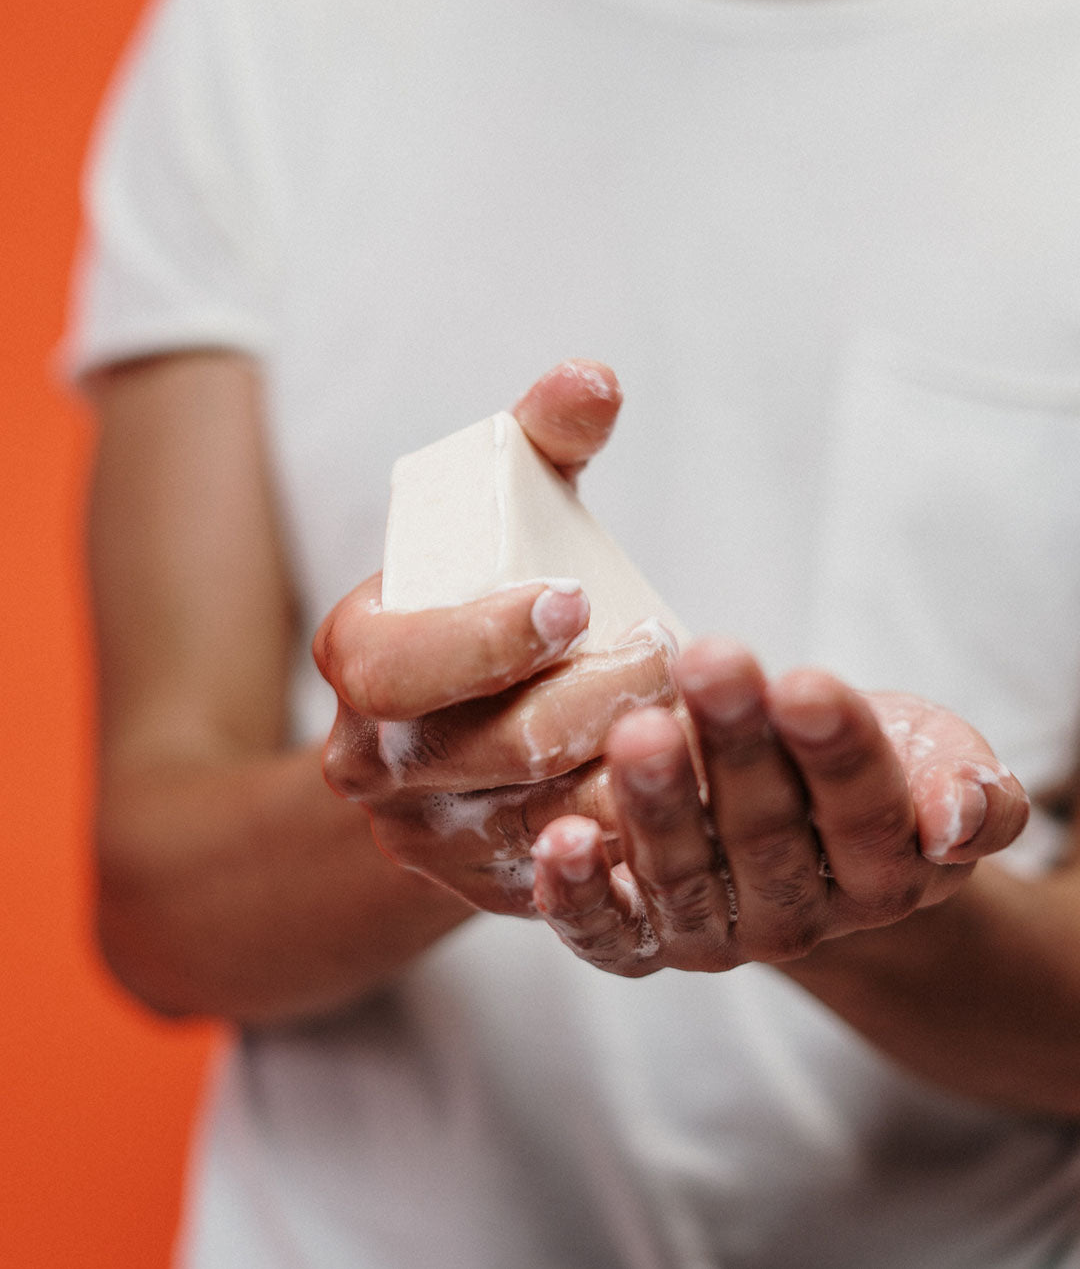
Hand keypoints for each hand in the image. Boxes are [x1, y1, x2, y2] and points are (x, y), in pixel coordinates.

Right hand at [314, 361, 678, 913]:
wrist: (455, 724)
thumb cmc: (488, 598)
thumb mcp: (505, 512)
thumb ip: (542, 439)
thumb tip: (595, 380)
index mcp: (356, 661)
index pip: (394, 669)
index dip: (481, 640)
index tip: (575, 599)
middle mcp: (372, 763)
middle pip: (490, 749)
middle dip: (592, 700)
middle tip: (669, 656)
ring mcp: (429, 837)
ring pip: (542, 819)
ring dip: (629, 768)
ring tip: (696, 714)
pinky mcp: (488, 888)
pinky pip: (572, 875)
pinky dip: (635, 833)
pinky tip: (689, 788)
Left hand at [530, 637, 1029, 973]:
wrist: (799, 820)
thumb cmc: (871, 765)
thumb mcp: (939, 761)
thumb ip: (973, 790)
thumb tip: (955, 817)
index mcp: (882, 874)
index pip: (863, 812)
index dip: (836, 750)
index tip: (806, 683)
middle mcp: (797, 918)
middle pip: (766, 835)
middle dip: (737, 748)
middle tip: (711, 666)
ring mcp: (715, 935)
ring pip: (684, 877)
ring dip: (658, 806)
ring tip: (638, 733)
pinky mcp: (640, 941)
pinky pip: (607, 934)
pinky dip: (578, 897)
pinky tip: (558, 841)